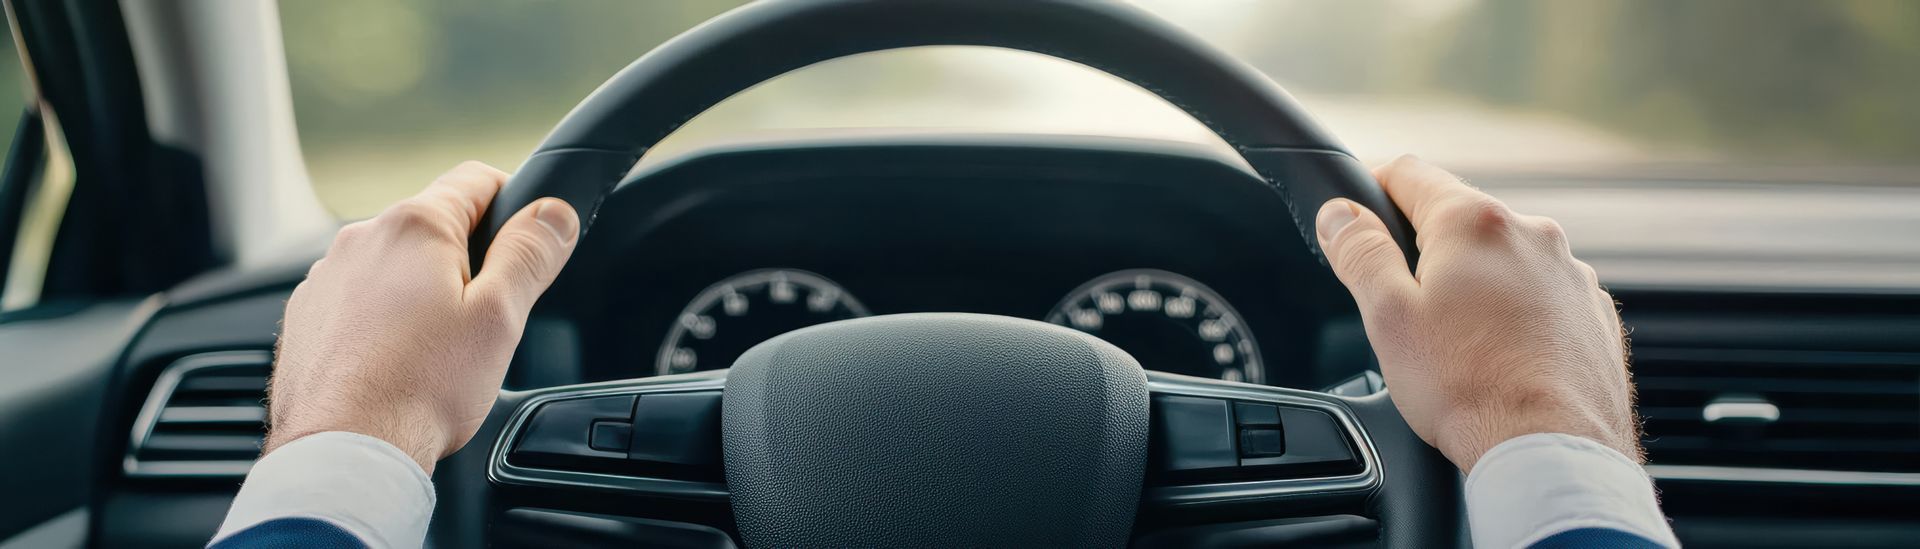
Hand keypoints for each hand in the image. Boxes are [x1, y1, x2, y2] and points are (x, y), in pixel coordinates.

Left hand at [265, 161, 579, 472]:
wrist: (344, 449)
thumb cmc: (420, 388)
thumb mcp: (500, 316)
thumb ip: (531, 253)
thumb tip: (554, 213)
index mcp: (414, 225)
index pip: (478, 179)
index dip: (515, 204)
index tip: (527, 245)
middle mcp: (361, 238)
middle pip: (435, 225)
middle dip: (467, 260)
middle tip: (485, 318)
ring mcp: (326, 277)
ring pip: (394, 264)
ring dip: (421, 290)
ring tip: (437, 351)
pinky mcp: (306, 315)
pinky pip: (359, 298)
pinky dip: (382, 319)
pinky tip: (397, 364)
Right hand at [1315, 155, 1638, 471]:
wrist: (1552, 450)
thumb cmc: (1469, 389)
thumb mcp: (1388, 316)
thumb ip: (1360, 253)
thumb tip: (1340, 214)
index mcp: (1473, 223)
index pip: (1409, 173)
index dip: (1372, 186)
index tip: (1357, 210)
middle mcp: (1532, 233)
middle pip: (1460, 218)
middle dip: (1426, 247)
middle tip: (1401, 301)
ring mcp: (1571, 273)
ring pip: (1505, 258)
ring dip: (1476, 281)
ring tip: (1455, 342)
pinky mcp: (1593, 313)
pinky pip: (1542, 294)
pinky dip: (1517, 312)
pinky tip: (1500, 356)